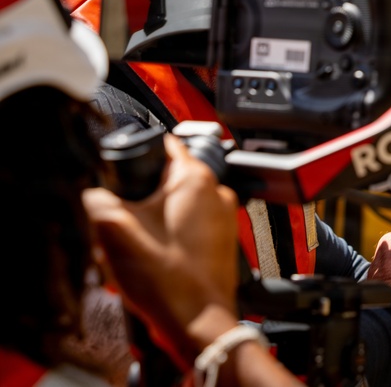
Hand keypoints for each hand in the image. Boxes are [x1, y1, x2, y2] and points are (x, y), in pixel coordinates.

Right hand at [82, 134, 240, 364]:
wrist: (198, 322)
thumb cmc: (169, 281)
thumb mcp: (114, 232)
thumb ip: (96, 201)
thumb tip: (90, 193)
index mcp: (195, 178)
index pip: (163, 144)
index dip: (136, 155)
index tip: (121, 170)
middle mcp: (217, 191)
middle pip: (166, 180)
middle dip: (139, 198)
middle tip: (123, 222)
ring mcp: (224, 216)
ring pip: (176, 206)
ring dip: (151, 221)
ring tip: (136, 245)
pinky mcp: (222, 239)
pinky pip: (188, 227)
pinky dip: (168, 237)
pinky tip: (152, 259)